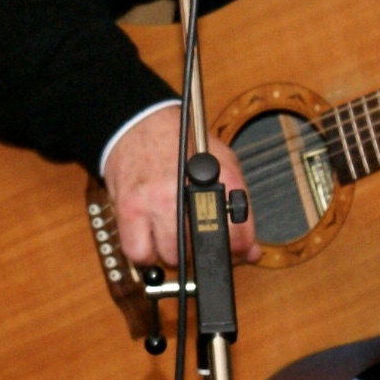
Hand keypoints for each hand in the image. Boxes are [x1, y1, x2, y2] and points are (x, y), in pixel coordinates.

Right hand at [103, 104, 259, 269]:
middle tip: (196, 237)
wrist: (139, 122)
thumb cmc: (180, 142)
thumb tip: (250, 250)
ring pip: (170, 257)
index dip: (238, 251)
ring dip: (172, 253)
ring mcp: (156, 202)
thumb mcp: (222, 163)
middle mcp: (188, 191)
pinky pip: (139, 253)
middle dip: (200, 250)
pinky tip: (149, 238)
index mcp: (220, 178)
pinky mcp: (128, 209)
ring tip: (171, 233)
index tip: (232, 251)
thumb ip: (239, 208)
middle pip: (201, 251)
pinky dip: (145, 253)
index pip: (238, 235)